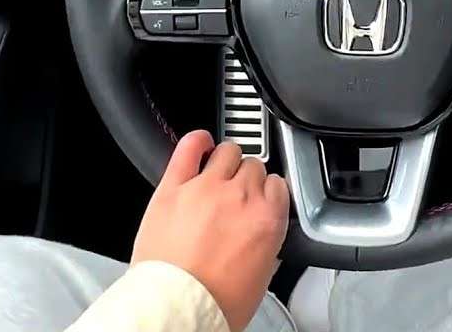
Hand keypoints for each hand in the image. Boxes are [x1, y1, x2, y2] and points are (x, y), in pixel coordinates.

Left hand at [132, 130, 289, 330]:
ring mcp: (205, 187)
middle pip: (254, 166)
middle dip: (247, 179)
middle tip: (238, 193)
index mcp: (267, 218)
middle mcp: (240, 196)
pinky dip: (196, 141)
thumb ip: (267, 242)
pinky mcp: (173, 188)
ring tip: (220, 170)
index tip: (262, 197)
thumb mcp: (261, 276)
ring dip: (227, 160)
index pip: (278, 184)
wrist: (176, 309)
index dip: (269, 191)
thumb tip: (263, 232)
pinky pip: (188, 148)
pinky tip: (199, 143)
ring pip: (228, 151)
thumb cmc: (215, 302)